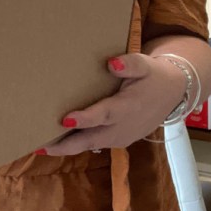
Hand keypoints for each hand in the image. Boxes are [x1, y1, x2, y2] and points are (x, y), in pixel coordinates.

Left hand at [37, 54, 186, 155]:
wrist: (173, 93)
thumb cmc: (153, 76)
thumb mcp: (145, 65)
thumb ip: (130, 64)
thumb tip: (112, 63)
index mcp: (127, 107)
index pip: (103, 115)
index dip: (85, 119)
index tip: (65, 120)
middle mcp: (122, 127)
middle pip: (90, 139)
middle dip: (64, 145)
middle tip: (38, 146)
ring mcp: (120, 137)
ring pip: (89, 145)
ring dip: (66, 147)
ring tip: (40, 146)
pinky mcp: (118, 141)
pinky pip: (94, 144)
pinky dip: (76, 145)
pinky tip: (57, 141)